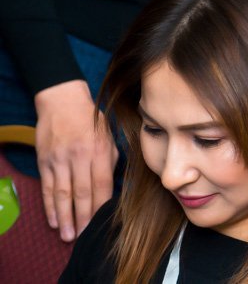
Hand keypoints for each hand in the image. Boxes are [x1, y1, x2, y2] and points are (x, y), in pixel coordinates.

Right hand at [33, 80, 117, 240]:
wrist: (62, 101)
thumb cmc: (91, 119)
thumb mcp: (109, 135)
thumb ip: (112, 160)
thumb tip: (112, 185)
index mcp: (100, 150)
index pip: (101, 184)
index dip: (101, 206)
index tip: (102, 224)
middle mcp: (79, 157)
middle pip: (81, 193)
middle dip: (83, 217)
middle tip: (84, 237)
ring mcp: (60, 160)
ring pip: (62, 194)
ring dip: (65, 217)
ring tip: (69, 235)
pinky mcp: (45, 161)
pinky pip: (48, 187)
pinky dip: (50, 206)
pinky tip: (54, 220)